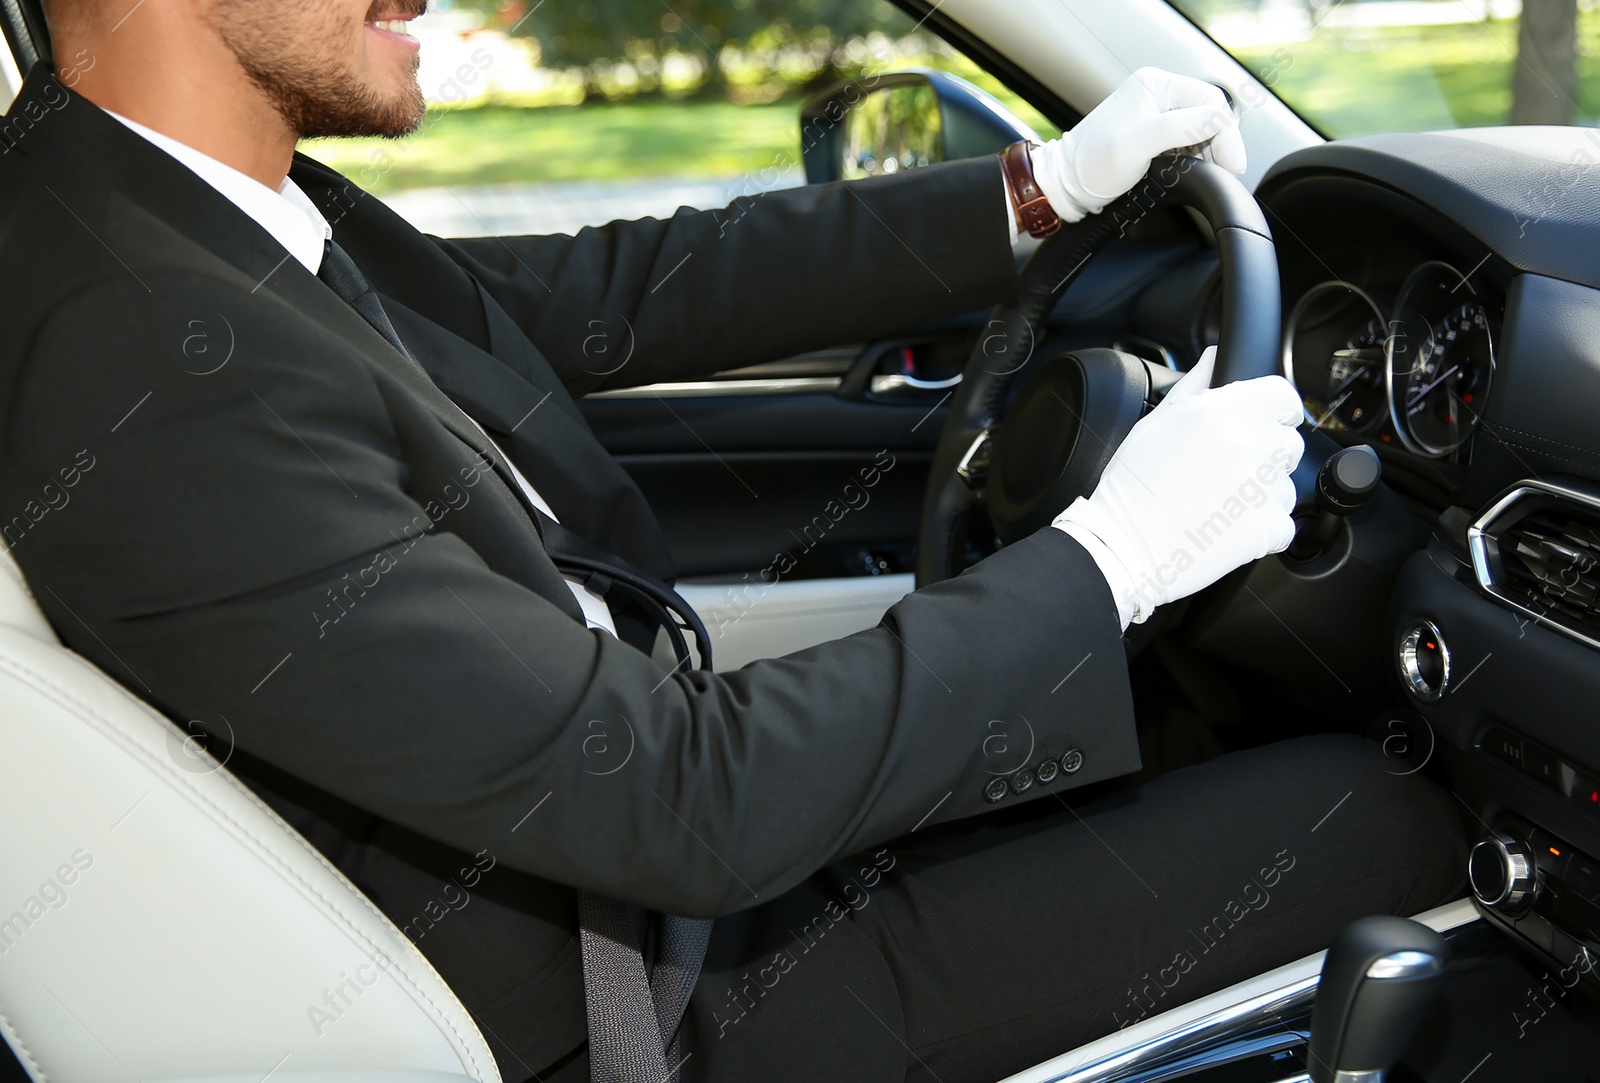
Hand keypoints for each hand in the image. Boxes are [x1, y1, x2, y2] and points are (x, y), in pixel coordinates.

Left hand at [1033, 68, 1245, 222]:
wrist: (1067, 185)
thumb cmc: (1092, 163)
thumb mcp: (1140, 142)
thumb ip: (1181, 128)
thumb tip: (1219, 123)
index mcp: (1157, 85)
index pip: (1210, 101)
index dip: (1226, 133)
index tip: (1232, 163)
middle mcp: (1159, 95)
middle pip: (1209, 114)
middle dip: (1220, 143)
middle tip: (1225, 171)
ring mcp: (1158, 115)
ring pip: (1202, 130)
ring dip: (1210, 152)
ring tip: (1209, 173)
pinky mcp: (1156, 136)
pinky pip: (1189, 142)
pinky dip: (1197, 158)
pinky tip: (1194, 172)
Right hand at [1053, 347, 1303, 623]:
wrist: (1122, 545)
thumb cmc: (1132, 487)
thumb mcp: (1155, 423)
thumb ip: (1195, 385)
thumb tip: (1214, 359)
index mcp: (1222, 412)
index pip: (1284, 397)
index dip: (1276, 411)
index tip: (1264, 424)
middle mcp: (1248, 445)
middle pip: (1288, 443)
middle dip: (1266, 455)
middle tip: (1227, 471)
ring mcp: (1260, 489)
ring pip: (1285, 486)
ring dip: (1262, 495)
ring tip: (1219, 504)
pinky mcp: (1266, 528)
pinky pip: (1283, 525)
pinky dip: (1262, 529)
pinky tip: (1226, 527)